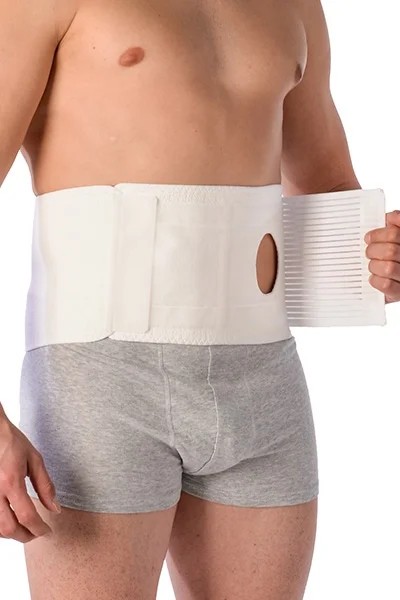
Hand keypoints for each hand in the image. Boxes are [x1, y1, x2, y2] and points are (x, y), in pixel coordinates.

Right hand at [0, 418, 60, 543]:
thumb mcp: (34, 459)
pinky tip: (9, 520)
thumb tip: (54, 508)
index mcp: (11, 481)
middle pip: (9, 528)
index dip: (39, 528)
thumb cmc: (11, 442)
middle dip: (25, 536)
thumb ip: (45, 485)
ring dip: (11, 533)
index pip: (27, 516)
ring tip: (25, 528)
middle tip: (36, 533)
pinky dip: (0, 525)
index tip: (47, 530)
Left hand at [364, 210, 399, 303]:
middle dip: (373, 250)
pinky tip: (374, 277)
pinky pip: (386, 285)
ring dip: (374, 266)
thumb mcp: (399, 235)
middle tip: (368, 252)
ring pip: (388, 268)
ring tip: (373, 265)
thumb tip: (391, 217)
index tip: (368, 238)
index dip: (378, 235)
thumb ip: (397, 224)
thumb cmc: (397, 253)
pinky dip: (375, 280)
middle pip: (390, 250)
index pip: (394, 233)